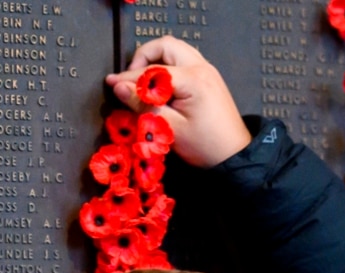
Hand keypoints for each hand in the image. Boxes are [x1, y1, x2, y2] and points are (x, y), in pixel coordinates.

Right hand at [106, 36, 251, 167]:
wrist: (233, 155)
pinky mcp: (207, 77)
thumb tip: (118, 87)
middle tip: (130, 79)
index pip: (153, 70)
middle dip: (143, 57)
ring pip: (175, 50)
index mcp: (193, 79)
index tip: (111, 85)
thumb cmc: (203, 145)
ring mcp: (207, 70)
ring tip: (142, 81)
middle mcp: (202, 67)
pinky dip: (167, 66)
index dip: (129, 77)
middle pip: (165, 45)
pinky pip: (183, 60)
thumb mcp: (169, 128)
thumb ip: (143, 104)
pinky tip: (159, 86)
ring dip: (155, 59)